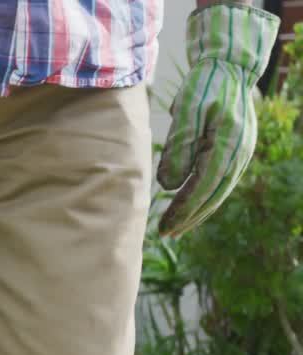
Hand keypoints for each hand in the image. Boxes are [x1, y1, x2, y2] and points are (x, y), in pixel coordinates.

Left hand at [156, 1, 278, 237]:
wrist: (229, 68)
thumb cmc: (205, 86)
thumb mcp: (187, 113)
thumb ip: (180, 148)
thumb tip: (170, 186)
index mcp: (228, 144)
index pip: (204, 188)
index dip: (184, 210)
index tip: (165, 226)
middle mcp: (239, 154)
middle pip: (212, 196)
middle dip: (188, 218)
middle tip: (165, 234)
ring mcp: (241, 154)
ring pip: (217, 192)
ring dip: (195, 212)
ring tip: (174, 227)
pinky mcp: (236, 152)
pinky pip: (219, 183)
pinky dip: (203, 198)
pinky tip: (188, 207)